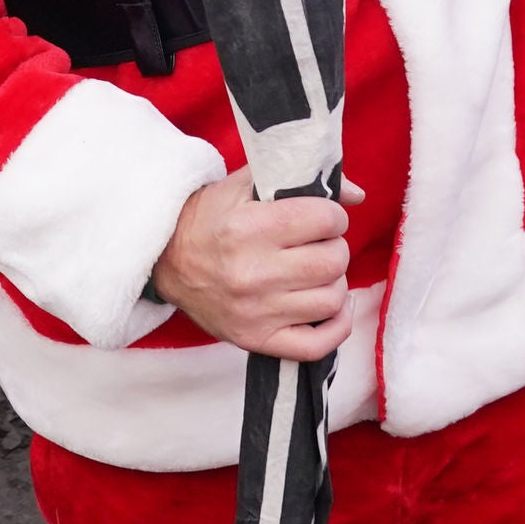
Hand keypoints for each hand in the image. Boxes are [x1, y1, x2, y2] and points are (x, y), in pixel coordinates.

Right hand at [151, 173, 351, 359]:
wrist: (166, 261)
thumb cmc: (210, 218)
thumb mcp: (246, 184)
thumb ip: (300, 178)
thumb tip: (358, 194)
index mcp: (249, 228)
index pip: (326, 219)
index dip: (332, 215)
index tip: (321, 218)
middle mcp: (253, 273)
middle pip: (333, 261)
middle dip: (333, 247)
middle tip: (316, 244)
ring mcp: (256, 312)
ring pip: (332, 299)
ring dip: (333, 282)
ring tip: (315, 272)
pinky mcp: (256, 340)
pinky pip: (317, 345)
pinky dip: (336, 326)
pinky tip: (332, 307)